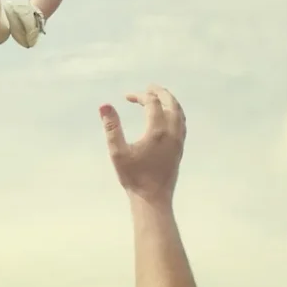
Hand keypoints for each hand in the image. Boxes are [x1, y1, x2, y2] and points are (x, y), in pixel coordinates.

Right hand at [99, 85, 186, 204]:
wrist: (153, 199)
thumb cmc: (133, 176)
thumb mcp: (117, 152)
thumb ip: (112, 127)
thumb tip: (105, 105)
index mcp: (157, 131)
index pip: (152, 103)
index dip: (140, 96)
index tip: (126, 97)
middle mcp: (171, 132)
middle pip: (171, 104)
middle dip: (160, 93)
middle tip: (148, 87)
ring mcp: (178, 141)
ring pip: (179, 113)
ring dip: (170, 101)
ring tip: (159, 96)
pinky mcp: (180, 148)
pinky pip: (181, 123)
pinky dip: (175, 112)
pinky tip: (167, 116)